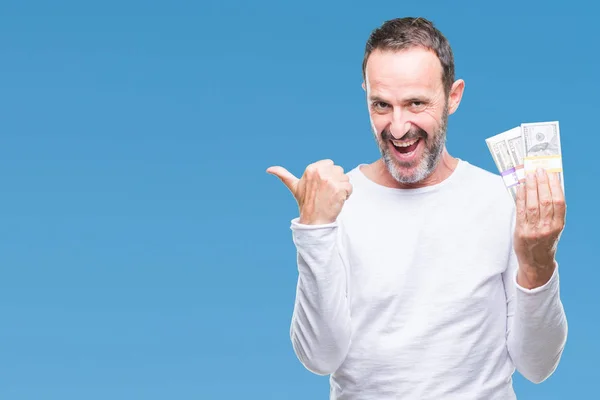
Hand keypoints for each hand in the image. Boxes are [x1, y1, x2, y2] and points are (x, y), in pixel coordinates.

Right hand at [266, 159, 352, 224]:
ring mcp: (330, 180)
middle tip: (326, 193)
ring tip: (331, 197)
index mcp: (311, 168)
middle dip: (336, 181)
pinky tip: (338, 200)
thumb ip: (283, 175)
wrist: (314, 221)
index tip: (321, 187)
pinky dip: (347, 195)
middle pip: (338, 170)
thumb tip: (269, 169)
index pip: (329, 164)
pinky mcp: (339, 189)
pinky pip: (349, 187)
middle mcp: (320, 172)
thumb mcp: (294, 187)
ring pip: (345, 178)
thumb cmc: (305, 204)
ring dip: (342, 188)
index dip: (328, 176)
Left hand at [514, 168, 565, 288]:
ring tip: (529, 175)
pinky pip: (520, 210)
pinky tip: (521, 187)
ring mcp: (533, 230)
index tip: (551, 173)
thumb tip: (547, 185)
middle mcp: (547, 227)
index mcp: (558, 225)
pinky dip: (521, 196)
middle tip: (538, 170)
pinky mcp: (521, 231)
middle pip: (545, 201)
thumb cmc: (545, 241)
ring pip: (532, 204)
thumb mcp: (554, 226)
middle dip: (541, 183)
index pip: (559, 202)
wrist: (536, 262)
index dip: (554, 186)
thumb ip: (551, 209)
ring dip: (530, 187)